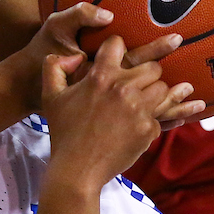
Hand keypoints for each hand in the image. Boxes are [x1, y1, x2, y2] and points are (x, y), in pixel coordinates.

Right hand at [41, 38, 167, 188]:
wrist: (77, 169)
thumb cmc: (64, 133)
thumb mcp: (50, 97)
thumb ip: (54, 68)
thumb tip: (72, 55)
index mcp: (100, 77)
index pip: (118, 44)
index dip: (116, 48)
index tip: (117, 56)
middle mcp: (123, 88)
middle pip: (152, 66)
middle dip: (145, 74)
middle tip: (136, 85)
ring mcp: (139, 109)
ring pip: (163, 88)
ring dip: (154, 94)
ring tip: (143, 103)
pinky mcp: (149, 129)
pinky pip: (162, 115)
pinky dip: (154, 120)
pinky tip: (146, 124)